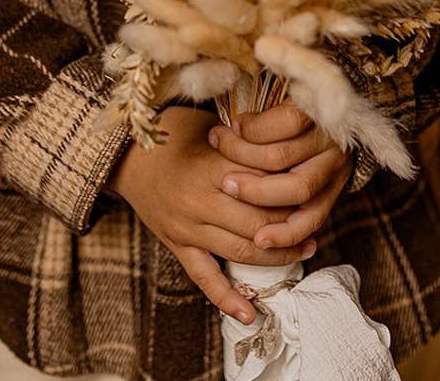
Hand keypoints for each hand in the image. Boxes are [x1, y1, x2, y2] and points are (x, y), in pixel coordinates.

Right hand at [107, 107, 314, 323]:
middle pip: (257, 221)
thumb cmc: (172, 131)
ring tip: (304, 252)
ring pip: (239, 251)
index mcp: (210, 166)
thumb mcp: (209, 125)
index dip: (290, 188)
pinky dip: (227, 298)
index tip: (312, 186)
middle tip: (315, 222)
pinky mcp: (176, 244)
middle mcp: (199, 200)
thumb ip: (243, 141)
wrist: (124, 153)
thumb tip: (286, 145)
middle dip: (291, 225)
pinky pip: (203, 277)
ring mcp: (186, 227)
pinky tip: (250, 314)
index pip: (262, 184)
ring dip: (276, 257)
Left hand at [209, 101, 351, 251]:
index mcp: (322, 114)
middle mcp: (331, 143)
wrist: (334, 133)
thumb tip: (230, 129)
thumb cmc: (293, 117)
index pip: (289, 120)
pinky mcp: (332, 196)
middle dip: (245, 157)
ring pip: (299, 189)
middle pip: (284, 155)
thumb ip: (264, 115)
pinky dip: (287, 233)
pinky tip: (261, 240)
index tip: (232, 126)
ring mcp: (334, 171)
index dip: (255, 127)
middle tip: (220, 162)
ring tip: (229, 190)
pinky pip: (312, 219)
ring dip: (259, 194)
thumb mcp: (284, 106)